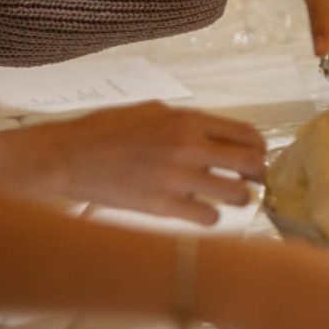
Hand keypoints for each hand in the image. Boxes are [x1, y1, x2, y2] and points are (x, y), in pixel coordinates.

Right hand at [0, 103, 265, 223]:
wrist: (68, 156)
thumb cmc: (104, 132)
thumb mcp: (150, 111)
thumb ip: (186, 121)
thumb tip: (214, 134)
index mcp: (186, 120)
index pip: (246, 133)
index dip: (259, 148)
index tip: (257, 155)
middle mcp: (188, 147)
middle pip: (251, 164)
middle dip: (257, 174)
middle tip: (252, 180)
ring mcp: (177, 178)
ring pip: (236, 194)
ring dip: (239, 198)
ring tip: (229, 198)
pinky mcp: (163, 206)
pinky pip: (209, 218)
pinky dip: (211, 217)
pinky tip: (201, 212)